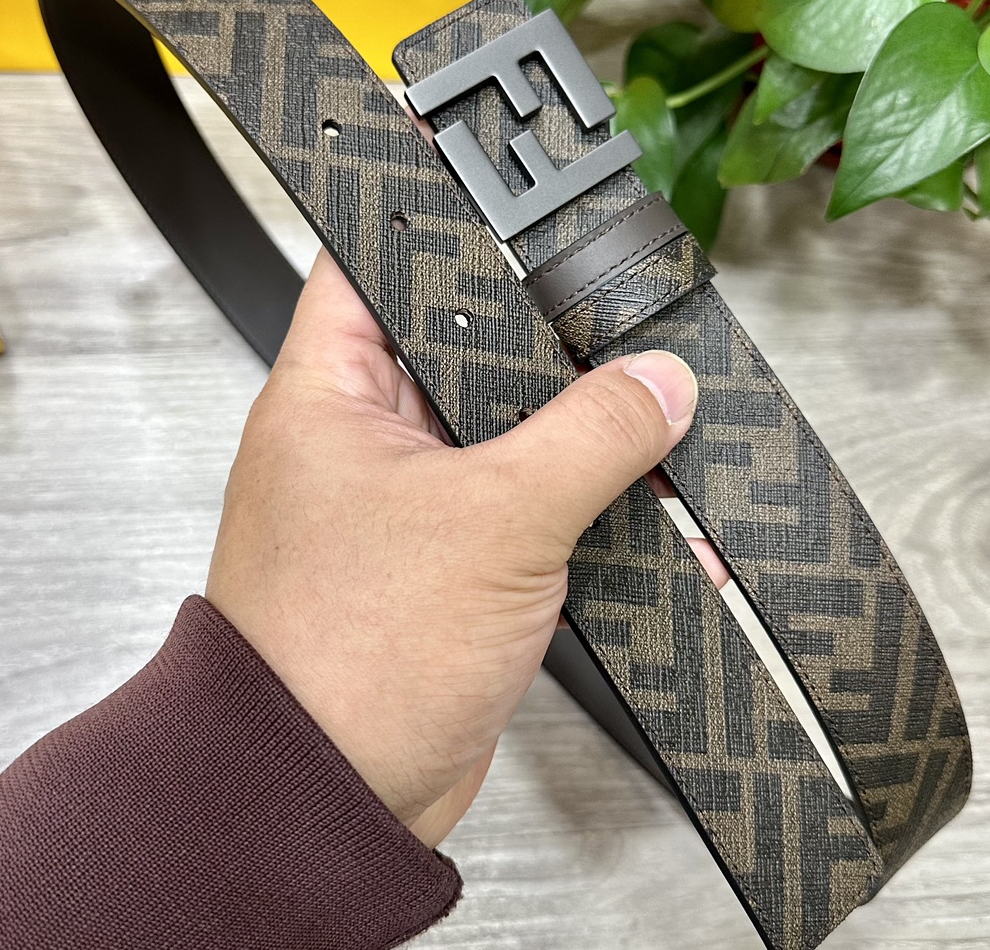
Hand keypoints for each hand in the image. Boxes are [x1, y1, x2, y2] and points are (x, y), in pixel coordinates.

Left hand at [206, 247, 725, 847]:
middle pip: (464, 343)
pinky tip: (640, 495)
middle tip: (612, 309)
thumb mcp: (492, 521)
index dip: (438, 219)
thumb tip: (660, 384)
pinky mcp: (453, 557)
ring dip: (576, 429)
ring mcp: (412, 497)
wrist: (338, 798)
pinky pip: (526, 501)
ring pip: (507, 427)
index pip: (374, 260)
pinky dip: (581, 500)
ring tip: (647, 403)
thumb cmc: (350, 659)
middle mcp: (365, 436)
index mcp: (330, 394)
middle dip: (544, 337)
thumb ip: (588, 437)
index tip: (503, 191)